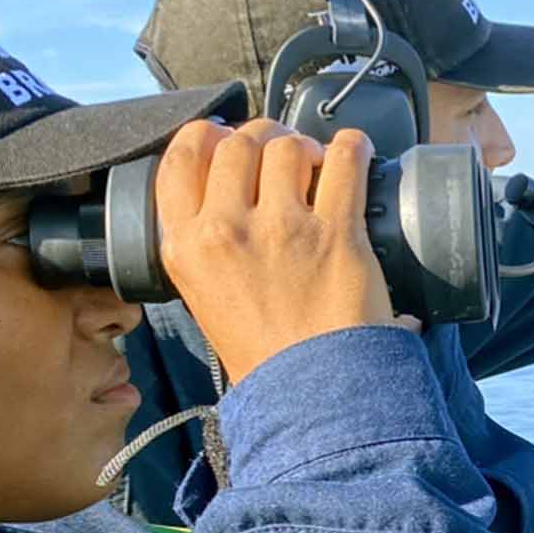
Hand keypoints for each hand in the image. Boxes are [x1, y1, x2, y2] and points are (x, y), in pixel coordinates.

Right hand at [155, 119, 397, 381]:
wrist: (311, 396)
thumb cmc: (263, 353)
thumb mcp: (203, 298)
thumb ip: (205, 247)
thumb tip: (225, 198)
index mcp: (185, 246)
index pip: (180, 157)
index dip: (207, 136)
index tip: (226, 139)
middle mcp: (226, 230)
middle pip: (237, 142)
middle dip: (262, 137)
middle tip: (282, 152)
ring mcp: (281, 228)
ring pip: (286, 145)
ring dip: (304, 145)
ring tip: (317, 163)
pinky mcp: (334, 232)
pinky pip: (344, 160)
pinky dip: (352, 148)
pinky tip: (353, 153)